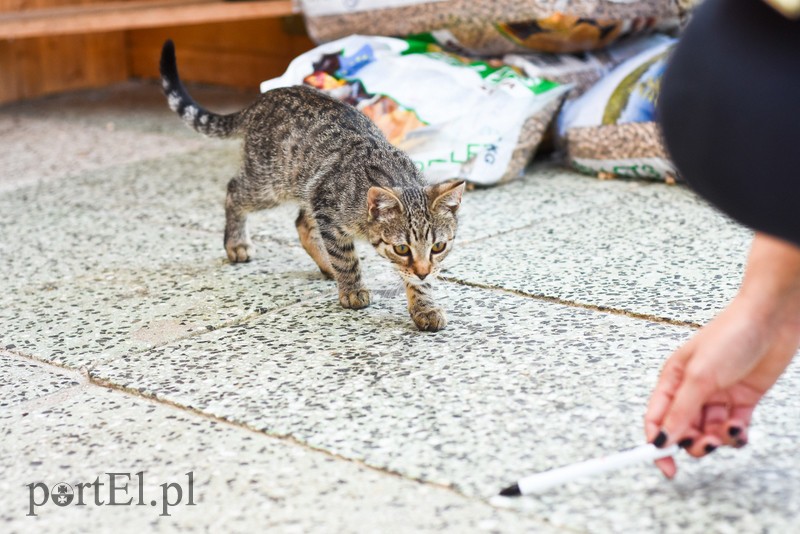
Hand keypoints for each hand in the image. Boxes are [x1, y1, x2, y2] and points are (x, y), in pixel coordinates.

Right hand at [644, 233, 799, 477]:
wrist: (771, 318)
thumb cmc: (730, 334)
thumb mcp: (700, 376)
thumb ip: (681, 411)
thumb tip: (662, 439)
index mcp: (672, 380)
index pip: (656, 419)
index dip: (656, 444)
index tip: (664, 466)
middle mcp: (692, 390)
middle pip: (684, 430)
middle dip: (693, 443)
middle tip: (706, 444)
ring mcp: (718, 396)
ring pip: (709, 433)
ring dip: (717, 440)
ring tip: (726, 434)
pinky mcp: (742, 400)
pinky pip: (734, 429)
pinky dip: (736, 435)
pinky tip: (740, 429)